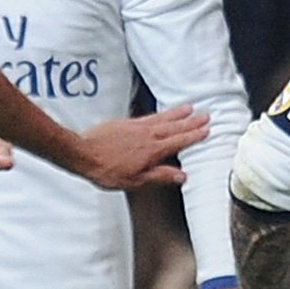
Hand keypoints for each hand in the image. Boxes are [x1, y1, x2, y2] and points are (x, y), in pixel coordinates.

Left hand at [73, 103, 211, 189]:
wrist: (83, 154)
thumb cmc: (106, 170)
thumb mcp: (135, 181)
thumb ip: (159, 176)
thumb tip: (181, 176)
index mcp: (152, 150)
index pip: (178, 141)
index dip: (193, 136)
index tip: (206, 130)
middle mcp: (147, 135)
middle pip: (174, 127)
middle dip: (191, 121)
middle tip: (205, 115)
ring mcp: (136, 127)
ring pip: (162, 118)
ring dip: (177, 113)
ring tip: (189, 108)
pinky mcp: (125, 123)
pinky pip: (148, 116)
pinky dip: (159, 113)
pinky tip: (162, 113)